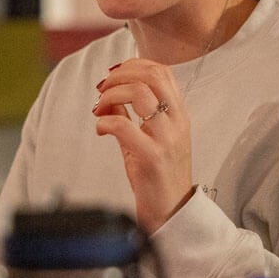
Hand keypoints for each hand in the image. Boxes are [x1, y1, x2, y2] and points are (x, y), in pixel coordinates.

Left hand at [93, 59, 193, 232]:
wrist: (172, 212)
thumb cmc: (159, 177)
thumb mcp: (149, 139)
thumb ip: (132, 115)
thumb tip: (110, 95)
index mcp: (179, 115)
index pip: (162, 71)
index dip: (134, 65)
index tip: (114, 76)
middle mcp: (177, 122)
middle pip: (151, 75)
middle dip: (120, 75)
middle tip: (102, 89)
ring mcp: (166, 139)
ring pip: (139, 93)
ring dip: (111, 95)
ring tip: (99, 108)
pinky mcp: (152, 157)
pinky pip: (124, 125)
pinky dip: (105, 121)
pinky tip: (101, 129)